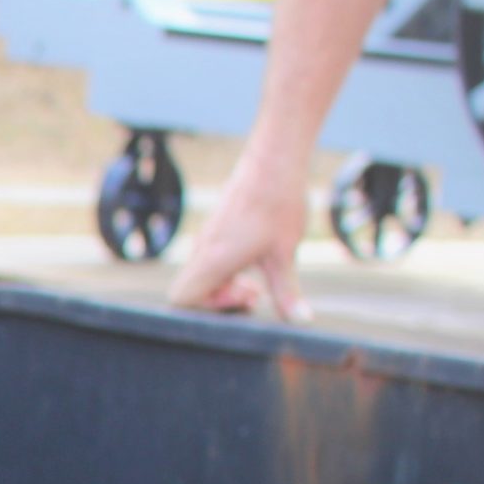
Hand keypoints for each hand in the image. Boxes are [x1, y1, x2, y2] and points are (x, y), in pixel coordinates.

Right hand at [168, 159, 312, 321]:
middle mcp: (203, 250)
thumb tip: (301, 322)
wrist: (274, 160)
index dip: (209, 308)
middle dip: (219, 300)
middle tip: (254, 293)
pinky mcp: (216, 227)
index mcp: (213, 260)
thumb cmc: (278, 205)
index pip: (181, 299)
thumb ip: (287, 293)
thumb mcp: (285, 254)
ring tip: (258, 279)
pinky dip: (226, 269)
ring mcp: (207, 237)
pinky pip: (208, 258)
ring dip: (224, 284)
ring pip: (200, 274)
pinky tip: (255, 258)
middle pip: (188, 291)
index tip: (245, 295)